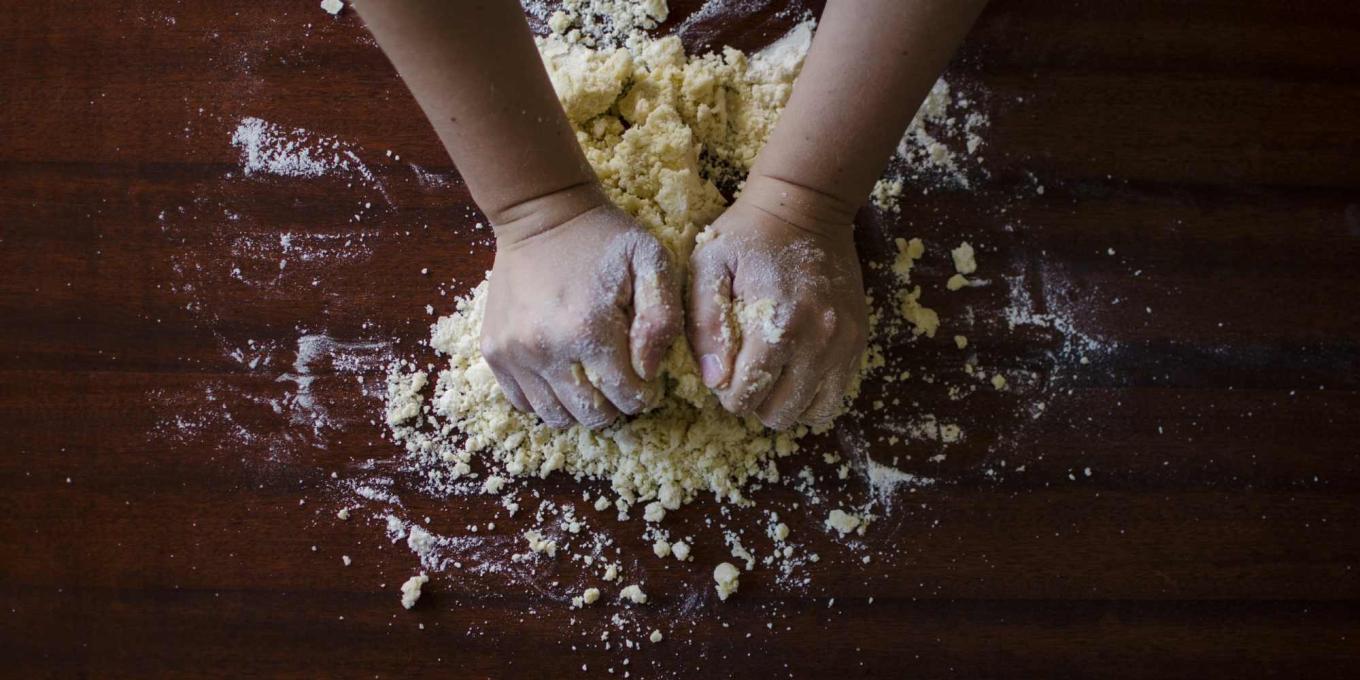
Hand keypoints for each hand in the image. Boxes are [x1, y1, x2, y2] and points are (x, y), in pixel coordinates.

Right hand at [482, 190, 681, 429]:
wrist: (541, 213)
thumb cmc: (603, 238)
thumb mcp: (651, 262)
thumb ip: (662, 318)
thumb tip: (648, 371)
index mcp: (589, 330)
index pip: (627, 397)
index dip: (645, 393)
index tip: (646, 376)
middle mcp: (546, 349)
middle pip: (592, 415)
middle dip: (614, 406)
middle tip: (620, 380)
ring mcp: (514, 353)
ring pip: (555, 417)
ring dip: (580, 408)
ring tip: (592, 380)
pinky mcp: (494, 351)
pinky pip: (522, 402)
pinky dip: (546, 399)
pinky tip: (562, 376)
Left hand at [687, 176, 868, 430]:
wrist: (807, 205)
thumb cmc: (748, 236)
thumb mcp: (709, 267)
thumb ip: (705, 326)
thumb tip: (715, 380)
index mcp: (778, 325)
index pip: (746, 396)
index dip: (726, 392)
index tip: (724, 368)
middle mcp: (818, 341)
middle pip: (780, 413)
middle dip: (755, 401)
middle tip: (746, 371)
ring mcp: (844, 343)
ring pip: (814, 412)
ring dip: (787, 403)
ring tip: (772, 374)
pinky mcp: (858, 341)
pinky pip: (837, 395)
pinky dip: (812, 394)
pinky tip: (795, 369)